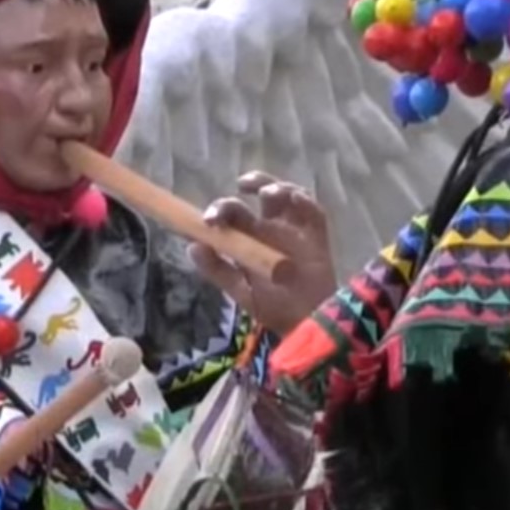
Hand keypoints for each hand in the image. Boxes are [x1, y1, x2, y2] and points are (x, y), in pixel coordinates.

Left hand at [189, 172, 338, 335]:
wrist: (307, 327)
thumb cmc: (275, 309)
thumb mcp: (241, 291)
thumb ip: (218, 270)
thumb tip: (191, 246)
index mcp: (252, 238)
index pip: (235, 212)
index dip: (221, 209)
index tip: (209, 218)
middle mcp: (274, 228)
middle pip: (264, 194)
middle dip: (253, 183)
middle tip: (241, 187)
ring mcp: (296, 230)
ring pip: (289, 195)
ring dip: (278, 187)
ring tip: (266, 194)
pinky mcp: (318, 237)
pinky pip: (314, 213)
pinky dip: (305, 202)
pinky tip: (296, 199)